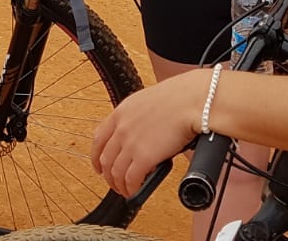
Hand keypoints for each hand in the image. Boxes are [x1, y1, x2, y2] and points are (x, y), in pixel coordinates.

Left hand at [91, 68, 210, 196]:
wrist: (191, 101)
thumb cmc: (179, 97)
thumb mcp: (147, 101)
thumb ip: (137, 118)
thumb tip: (140, 132)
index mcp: (121, 112)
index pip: (98, 139)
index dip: (96, 156)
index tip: (99, 165)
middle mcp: (121, 128)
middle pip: (105, 159)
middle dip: (108, 175)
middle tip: (114, 182)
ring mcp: (131, 143)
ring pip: (115, 173)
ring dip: (118, 185)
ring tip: (125, 190)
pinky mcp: (144, 157)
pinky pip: (131, 180)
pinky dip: (131, 188)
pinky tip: (134, 190)